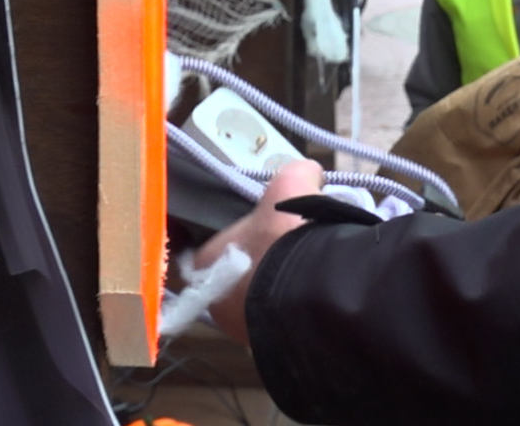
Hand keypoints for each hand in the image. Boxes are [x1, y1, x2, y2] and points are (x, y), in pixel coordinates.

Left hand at [194, 159, 323, 343]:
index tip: (265, 231)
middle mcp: (213, 299)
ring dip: (276, 288)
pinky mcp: (268, 346)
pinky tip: (313, 293)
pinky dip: (291, 309)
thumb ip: (297, 173)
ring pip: (257, 303)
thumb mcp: (290, 187)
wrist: (310, 288)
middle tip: (288, 249)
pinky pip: (278, 321)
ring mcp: (240, 329)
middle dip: (259, 265)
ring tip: (306, 271)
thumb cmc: (284, 236)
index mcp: (206, 260)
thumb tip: (310, 173)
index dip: (242, 237)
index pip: (217, 246)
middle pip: (236, 276)